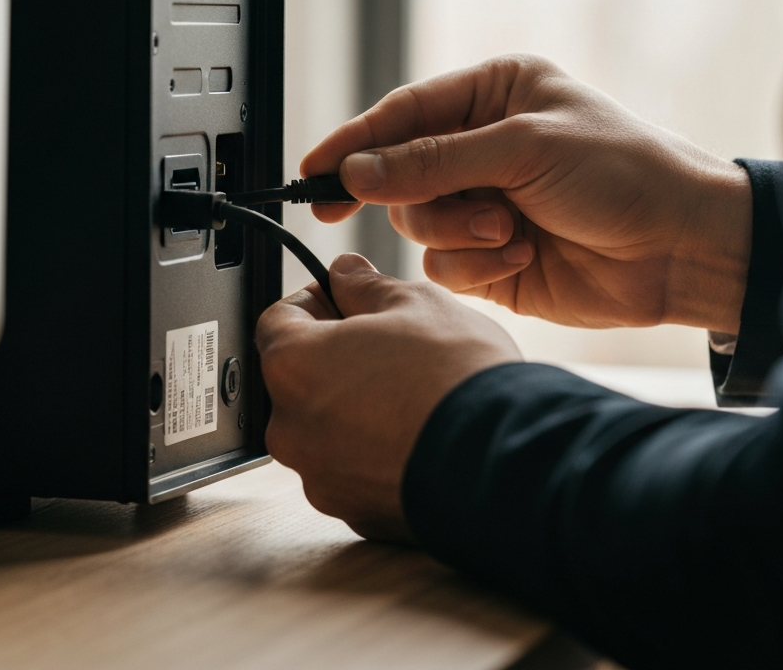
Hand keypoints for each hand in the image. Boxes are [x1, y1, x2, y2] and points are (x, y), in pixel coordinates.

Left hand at [256, 253, 521, 539]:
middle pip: (300, 375)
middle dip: (336, 353)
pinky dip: (374, 447)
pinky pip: (352, 466)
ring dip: (355, 402)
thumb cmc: (456, 375)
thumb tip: (346, 271)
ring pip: (326, 424)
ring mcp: (320, 476)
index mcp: (294, 365)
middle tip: (388, 341)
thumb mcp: (415, 301)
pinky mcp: (353, 511)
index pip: (278, 317)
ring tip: (411, 388)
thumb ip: (365, 284)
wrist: (504, 458)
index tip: (347, 297)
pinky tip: (417, 428)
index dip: (316, 299)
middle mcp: (292, 428)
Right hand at [302, 55, 750, 334]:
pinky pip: (447, 264)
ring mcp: (487, 203)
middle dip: (423, 195)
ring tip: (511, 229)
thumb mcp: (524, 148)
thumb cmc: (624, 173)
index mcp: (495, 97)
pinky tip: (523, 254)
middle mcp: (485, 148)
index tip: (314, 171)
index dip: (355, 141)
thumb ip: (434, 161)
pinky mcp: (494, 256)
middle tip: (443, 206)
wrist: (683, 246)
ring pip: (419, 223)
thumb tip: (358, 170)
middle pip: (402, 174)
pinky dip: (477, 264)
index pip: (404, 114)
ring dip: (460, 231)